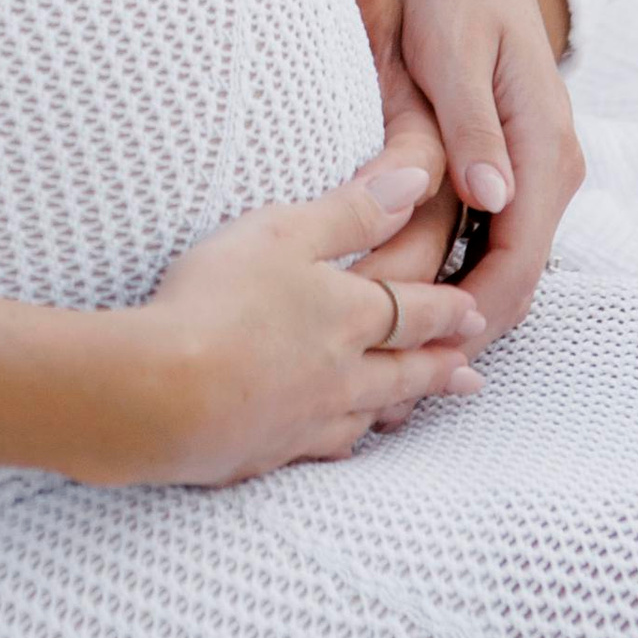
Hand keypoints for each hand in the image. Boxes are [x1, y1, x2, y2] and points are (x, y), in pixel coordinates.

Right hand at [126, 161, 488, 486]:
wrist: (161, 395)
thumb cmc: (219, 301)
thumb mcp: (282, 233)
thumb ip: (350, 209)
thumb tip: (416, 185)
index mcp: (349, 315)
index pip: (414, 311)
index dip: (446, 310)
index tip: (476, 314)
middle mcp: (340, 374)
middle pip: (402, 371)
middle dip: (439, 368)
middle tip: (472, 375)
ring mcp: (305, 420)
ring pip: (367, 414)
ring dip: (398, 408)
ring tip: (413, 410)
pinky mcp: (266, 453)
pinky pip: (321, 448)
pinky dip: (342, 442)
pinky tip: (338, 443)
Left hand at [292, 0, 584, 347]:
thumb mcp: (454, 47)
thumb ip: (473, 125)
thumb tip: (496, 199)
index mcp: (544, 144)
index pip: (521, 257)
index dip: (473, 312)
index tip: (420, 352)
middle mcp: (549, 166)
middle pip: (516, 279)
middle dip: (463, 332)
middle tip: (398, 379)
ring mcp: (534, 171)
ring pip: (504, 269)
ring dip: (458, 315)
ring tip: (397, 362)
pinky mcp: (510, 170)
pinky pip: (493, 243)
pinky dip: (457, 279)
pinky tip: (409, 308)